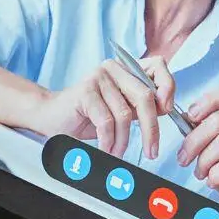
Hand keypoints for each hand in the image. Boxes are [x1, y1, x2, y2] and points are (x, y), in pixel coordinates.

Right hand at [25, 55, 176, 160]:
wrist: (51, 117)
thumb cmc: (87, 116)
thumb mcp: (121, 109)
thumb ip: (142, 106)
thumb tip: (168, 109)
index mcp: (126, 69)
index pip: (158, 66)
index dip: (168, 86)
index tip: (167, 110)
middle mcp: (114, 68)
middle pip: (145, 96)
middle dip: (152, 129)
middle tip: (152, 151)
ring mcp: (98, 77)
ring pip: (125, 114)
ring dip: (124, 141)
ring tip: (118, 153)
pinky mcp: (85, 91)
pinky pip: (106, 121)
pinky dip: (109, 141)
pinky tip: (106, 149)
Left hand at [176, 85, 218, 218]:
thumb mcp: (211, 147)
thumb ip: (201, 130)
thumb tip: (185, 117)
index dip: (207, 102)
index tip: (191, 117)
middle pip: (217, 122)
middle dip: (193, 142)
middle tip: (183, 159)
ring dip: (204, 161)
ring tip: (200, 173)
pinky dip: (215, 174)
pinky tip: (212, 180)